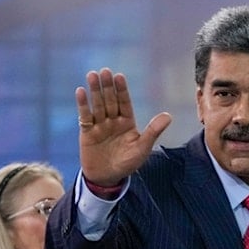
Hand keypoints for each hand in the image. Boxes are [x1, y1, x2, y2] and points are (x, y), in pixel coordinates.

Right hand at [76, 68, 172, 184]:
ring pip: (97, 105)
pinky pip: (85, 116)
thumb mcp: (142, 148)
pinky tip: (81, 92)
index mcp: (127, 122)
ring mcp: (100, 125)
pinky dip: (83, 105)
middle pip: (110, 100)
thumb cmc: (127, 163)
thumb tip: (168, 115)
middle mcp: (113, 120)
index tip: (120, 76)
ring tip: (92, 75)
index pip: (124, 103)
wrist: (107, 177)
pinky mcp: (87, 131)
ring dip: (95, 91)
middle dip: (107, 86)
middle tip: (105, 71)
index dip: (122, 90)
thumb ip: (153, 131)